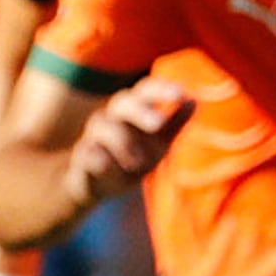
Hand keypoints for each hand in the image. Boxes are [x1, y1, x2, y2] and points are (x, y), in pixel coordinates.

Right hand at [68, 76, 194, 201]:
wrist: (98, 185)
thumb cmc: (132, 158)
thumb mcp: (159, 143)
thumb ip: (175, 123)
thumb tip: (194, 101)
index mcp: (133, 110)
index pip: (145, 91)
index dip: (161, 89)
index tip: (180, 94)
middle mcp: (111, 117)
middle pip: (121, 102)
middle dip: (140, 111)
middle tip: (156, 124)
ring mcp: (93, 136)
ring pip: (103, 127)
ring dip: (122, 143)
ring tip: (137, 164)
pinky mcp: (80, 158)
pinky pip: (86, 153)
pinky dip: (97, 159)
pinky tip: (104, 165)